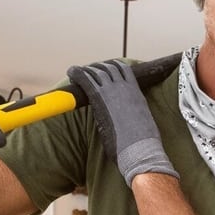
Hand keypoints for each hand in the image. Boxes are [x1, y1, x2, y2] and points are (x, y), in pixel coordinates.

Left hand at [67, 60, 177, 183]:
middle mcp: (124, 87)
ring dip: (87, 70)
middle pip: (109, 68)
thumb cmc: (142, 142)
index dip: (113, 66)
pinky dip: (77, 74)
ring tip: (77, 72)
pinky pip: (86, 79)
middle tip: (89, 71)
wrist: (140, 148)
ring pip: (97, 71)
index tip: (106, 68)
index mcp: (136, 92)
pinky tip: (71, 72)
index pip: (124, 70)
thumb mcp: (142, 120)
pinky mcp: (99, 98)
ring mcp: (112, 91)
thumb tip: (125, 117)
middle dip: (97, 68)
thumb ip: (132, 112)